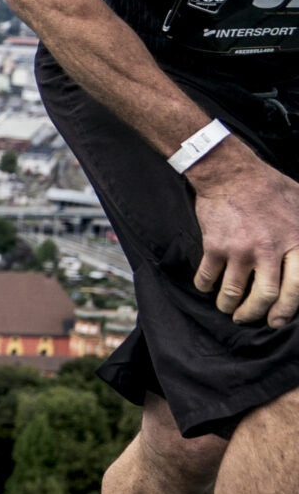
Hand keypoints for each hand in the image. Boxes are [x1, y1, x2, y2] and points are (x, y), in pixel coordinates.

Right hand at [188, 147, 298, 324]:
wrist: (230, 173)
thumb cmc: (270, 187)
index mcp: (296, 242)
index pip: (297, 287)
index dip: (287, 309)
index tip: (277, 320)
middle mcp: (270, 250)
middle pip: (265, 296)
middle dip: (255, 314)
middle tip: (248, 318)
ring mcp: (241, 249)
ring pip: (234, 293)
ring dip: (228, 306)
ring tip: (226, 308)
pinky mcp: (215, 246)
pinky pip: (207, 277)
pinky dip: (205, 287)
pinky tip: (206, 287)